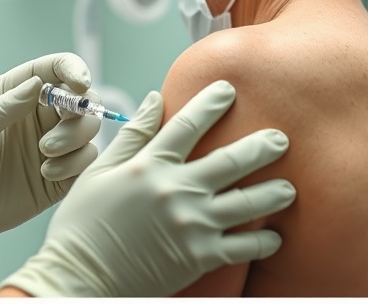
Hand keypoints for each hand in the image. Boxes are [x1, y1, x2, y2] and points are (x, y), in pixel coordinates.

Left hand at [0, 53, 100, 288]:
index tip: (78, 85)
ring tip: (44, 154)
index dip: (72, 70)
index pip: (53, 70)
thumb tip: (38, 84)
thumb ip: (3, 109)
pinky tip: (46, 174)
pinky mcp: (61, 175)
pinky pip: (87, 160)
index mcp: (13, 94)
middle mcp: (38, 116)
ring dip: (75, 137)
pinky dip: (75, 164)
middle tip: (58, 127)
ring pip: (89, 128)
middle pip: (81, 97)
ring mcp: (53, 146)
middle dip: (80, 108)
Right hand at [0, 81, 296, 296]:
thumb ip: (133, 135)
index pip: (188, 124)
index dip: (212, 102)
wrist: (79, 277)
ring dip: (275, 192)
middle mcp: (176, 191)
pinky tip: (274, 236)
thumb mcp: (100, 172)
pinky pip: (244, 246)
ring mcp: (191, 224)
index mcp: (149, 167)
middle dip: (263, 146)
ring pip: (248, 202)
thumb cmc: (82, 226)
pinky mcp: (200, 256)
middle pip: (232, 160)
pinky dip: (264, 241)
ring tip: (288, 188)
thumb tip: (155, 99)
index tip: (229, 90)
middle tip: (281, 138)